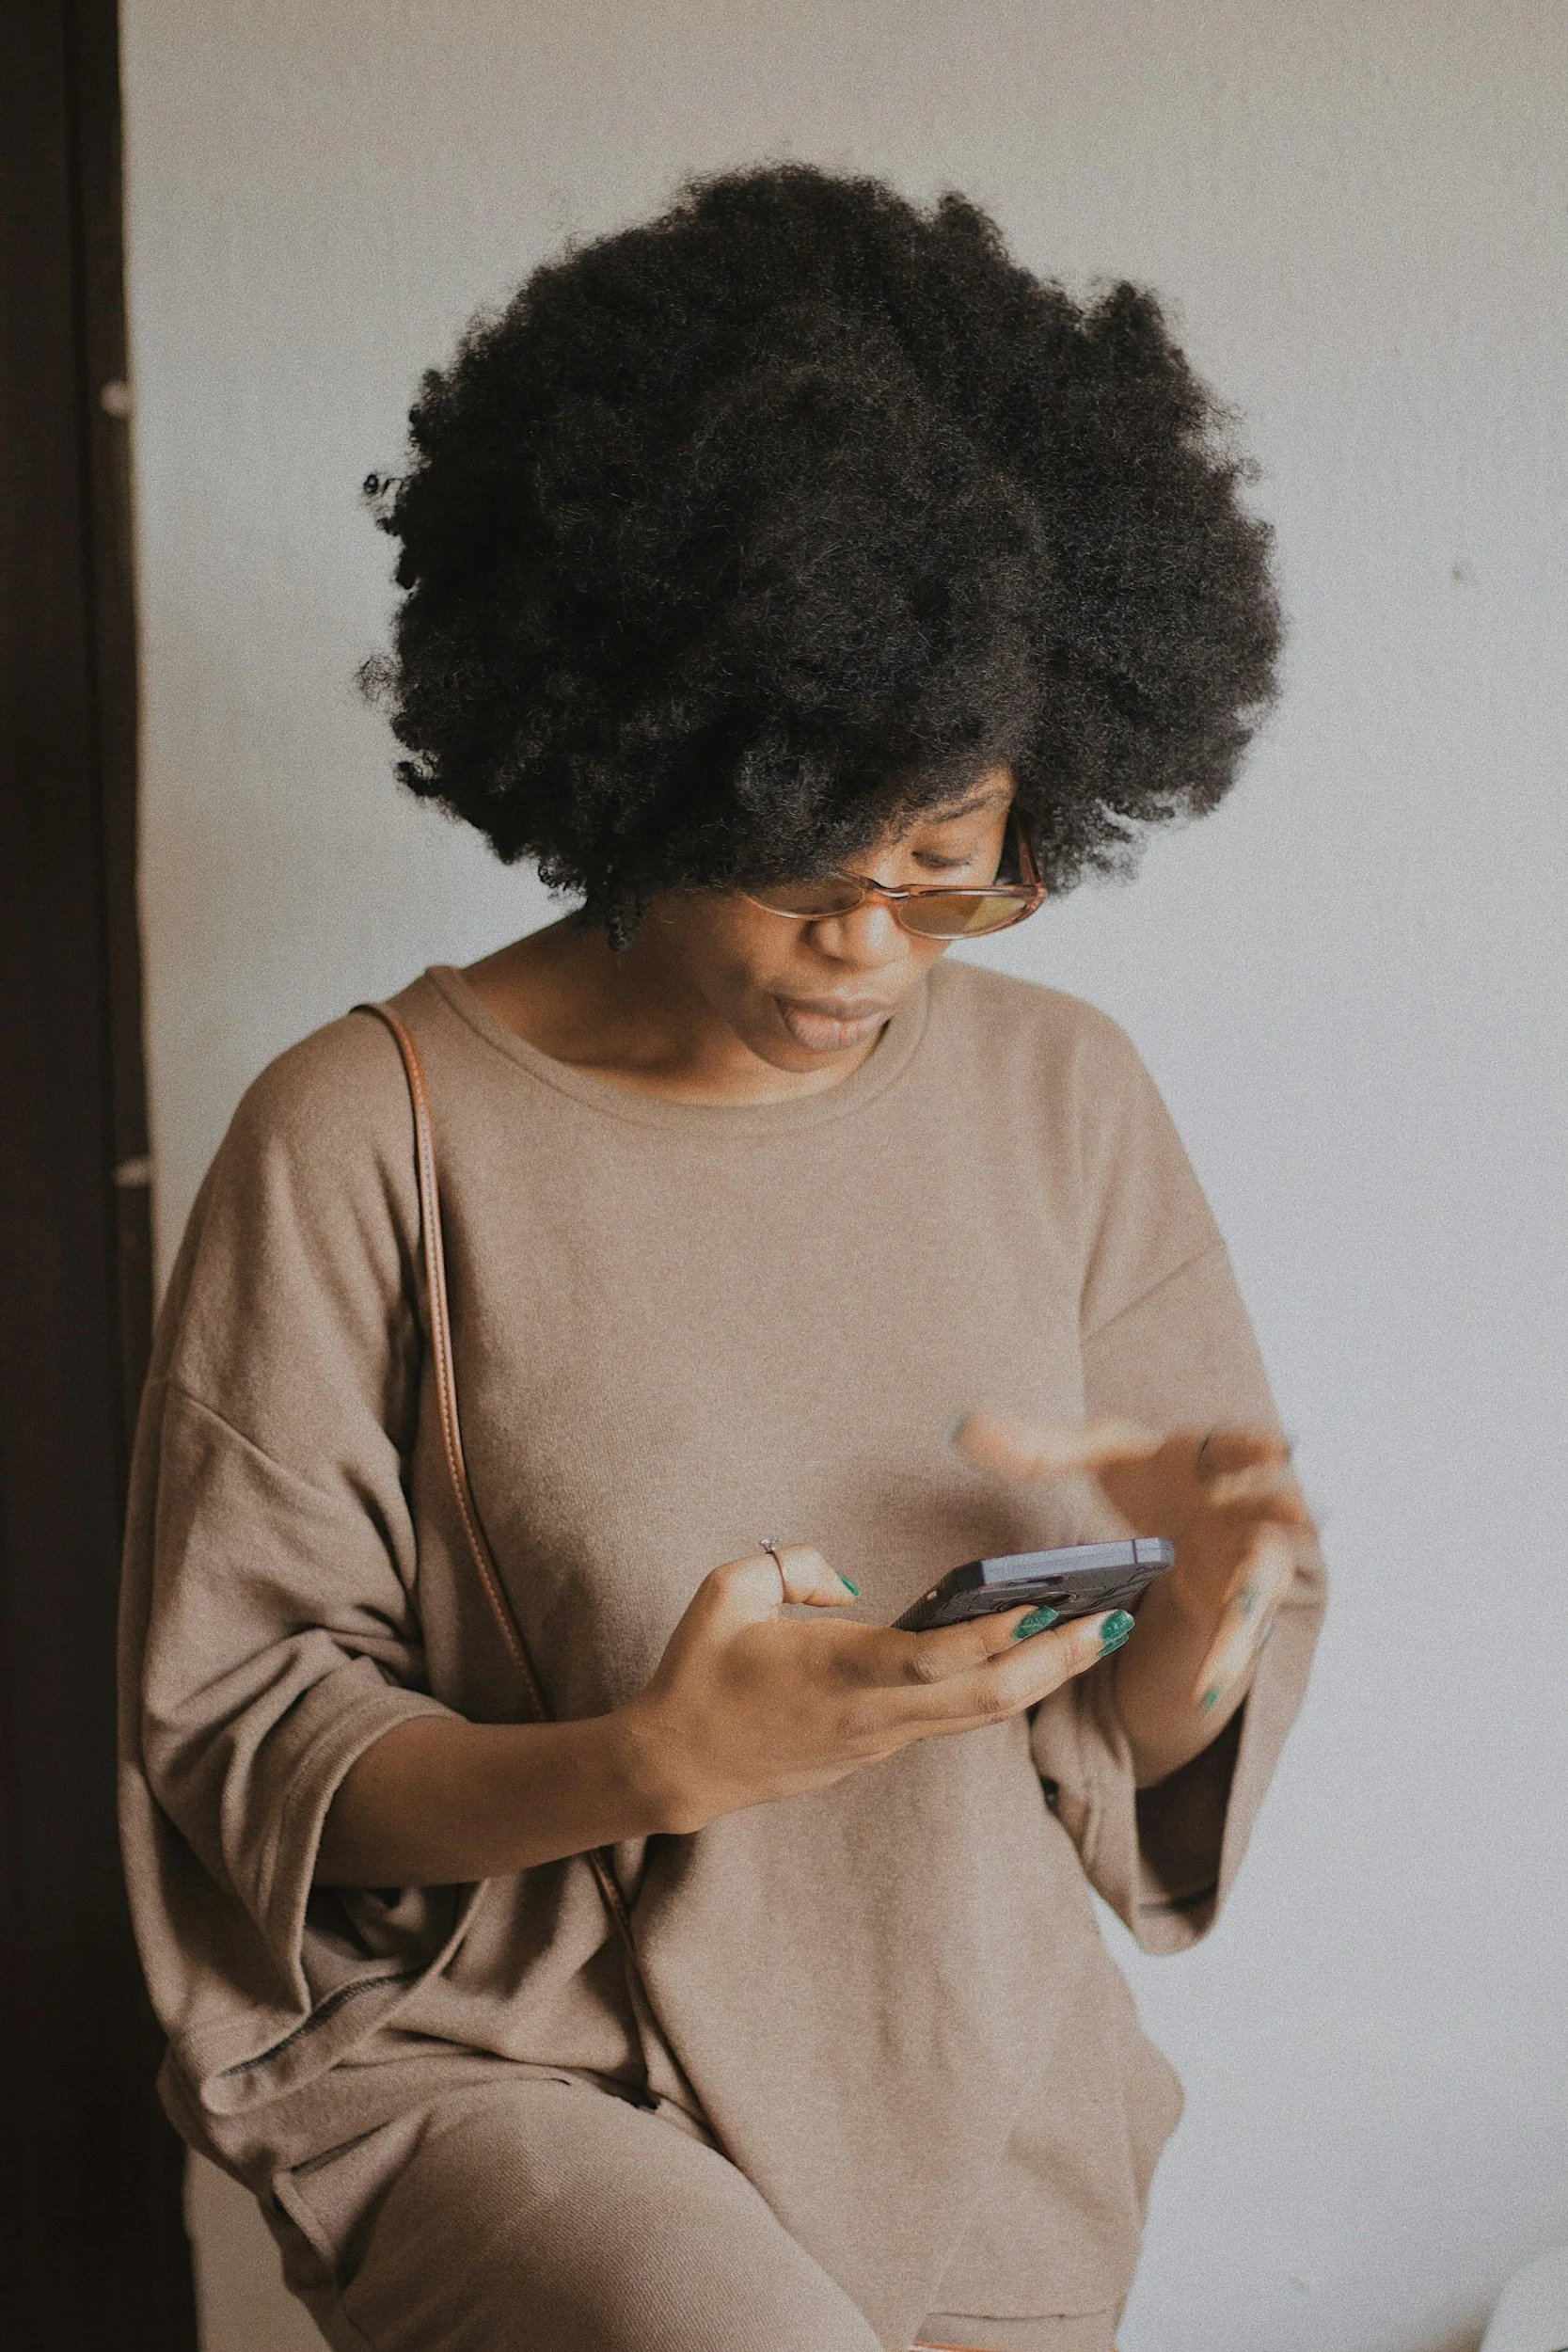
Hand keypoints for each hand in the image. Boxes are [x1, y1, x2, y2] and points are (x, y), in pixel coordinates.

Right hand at [622, 1542, 1126, 1833]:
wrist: (676, 1768)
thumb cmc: (699, 1674)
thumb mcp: (725, 1593)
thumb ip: (790, 1566)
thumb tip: (846, 1579)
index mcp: (840, 1672)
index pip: (937, 1657)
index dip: (1001, 1633)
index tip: (1052, 1601)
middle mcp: (873, 1714)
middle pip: (986, 1698)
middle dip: (1057, 1663)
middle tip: (1112, 1623)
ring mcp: (879, 1740)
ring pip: (979, 1714)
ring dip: (1041, 1678)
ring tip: (1093, 1636)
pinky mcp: (876, 1750)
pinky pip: (951, 1718)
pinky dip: (997, 1689)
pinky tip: (1027, 1660)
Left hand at [952, 1414, 1313, 1780]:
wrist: (1179, 1518)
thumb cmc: (1149, 1474)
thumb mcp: (1096, 1454)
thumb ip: (1037, 1447)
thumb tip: (962, 1429)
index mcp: (1212, 1457)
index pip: (1241, 1445)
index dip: (1258, 1446)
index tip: (1275, 1444)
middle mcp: (1243, 1503)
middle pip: (1276, 1505)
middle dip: (1287, 1509)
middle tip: (1300, 1513)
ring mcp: (1249, 1555)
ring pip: (1263, 1577)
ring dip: (1258, 1595)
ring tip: (1244, 1613)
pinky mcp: (1240, 1602)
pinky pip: (1238, 1632)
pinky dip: (1222, 1657)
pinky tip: (1204, 1685)